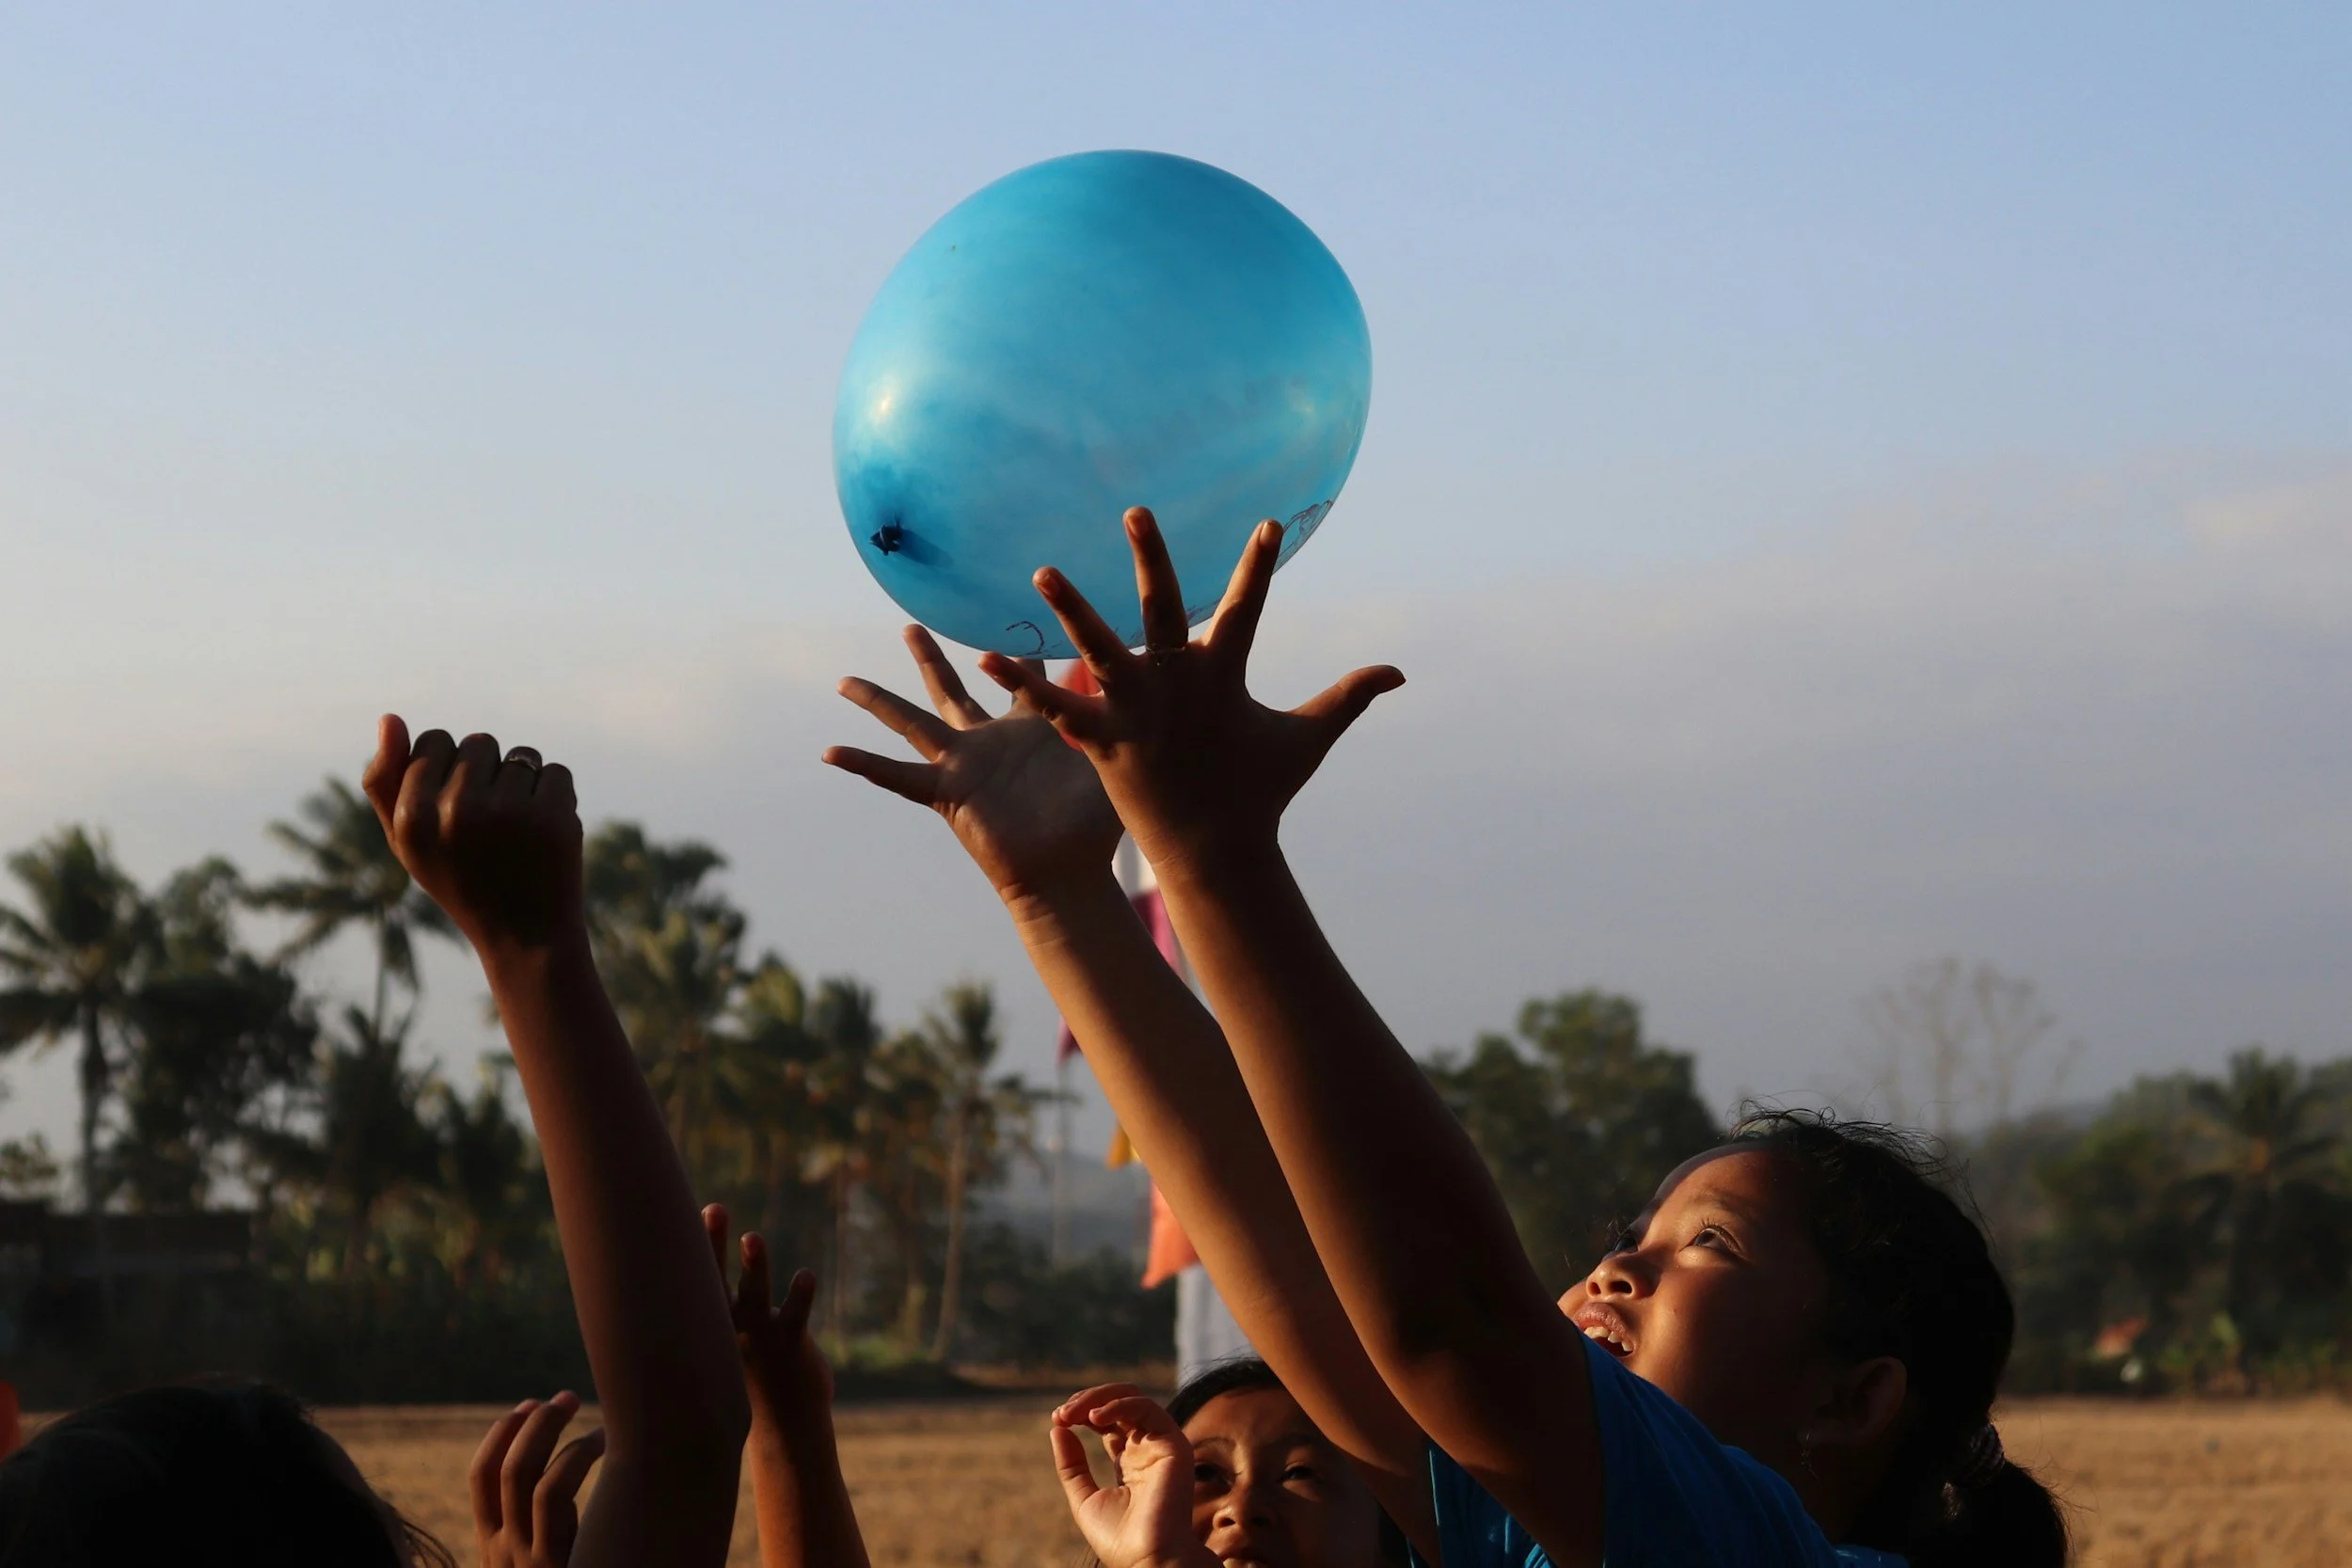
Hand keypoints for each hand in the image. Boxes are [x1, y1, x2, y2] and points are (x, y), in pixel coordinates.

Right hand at [361, 715, 584, 956]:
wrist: (525, 936)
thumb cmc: (460, 880)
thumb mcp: (408, 840)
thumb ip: (386, 782)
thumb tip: (389, 718)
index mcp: (412, 817)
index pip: (432, 741)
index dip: (449, 769)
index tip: (455, 807)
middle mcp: (455, 812)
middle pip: (477, 742)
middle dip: (486, 773)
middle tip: (488, 825)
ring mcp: (507, 813)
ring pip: (520, 754)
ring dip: (523, 783)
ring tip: (516, 830)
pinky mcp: (553, 816)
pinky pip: (555, 770)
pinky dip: (554, 795)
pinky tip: (544, 831)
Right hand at [471, 1392, 605, 1567]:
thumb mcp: (538, 1562)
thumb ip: (541, 1530)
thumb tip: (561, 1477)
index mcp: (492, 1545)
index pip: (481, 1476)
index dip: (502, 1434)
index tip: (529, 1404)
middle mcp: (500, 1550)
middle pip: (504, 1467)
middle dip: (533, 1423)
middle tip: (566, 1398)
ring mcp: (523, 1557)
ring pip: (520, 1473)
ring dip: (548, 1429)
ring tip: (583, 1410)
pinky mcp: (552, 1562)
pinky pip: (552, 1494)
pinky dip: (576, 1455)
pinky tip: (606, 1441)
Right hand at [704, 1203, 831, 1436]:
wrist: (784, 1426)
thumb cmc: (754, 1377)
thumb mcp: (728, 1343)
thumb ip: (717, 1310)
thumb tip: (697, 1279)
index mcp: (712, 1322)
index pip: (697, 1277)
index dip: (691, 1243)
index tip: (678, 1207)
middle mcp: (731, 1324)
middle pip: (717, 1277)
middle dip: (714, 1243)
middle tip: (713, 1207)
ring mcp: (760, 1334)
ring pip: (755, 1294)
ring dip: (754, 1266)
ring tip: (753, 1237)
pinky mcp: (791, 1344)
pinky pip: (795, 1316)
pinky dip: (800, 1295)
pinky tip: (805, 1274)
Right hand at [823, 625, 1123, 902]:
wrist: (1071, 872)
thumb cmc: (1096, 823)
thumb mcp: (1106, 754)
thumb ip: (1113, 712)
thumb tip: (1150, 676)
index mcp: (1027, 728)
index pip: (1019, 676)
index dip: (1018, 651)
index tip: (1014, 614)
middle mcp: (988, 743)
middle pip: (951, 689)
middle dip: (930, 659)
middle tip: (909, 625)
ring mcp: (963, 767)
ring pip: (912, 722)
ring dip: (879, 701)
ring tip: (843, 680)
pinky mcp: (947, 795)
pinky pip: (899, 777)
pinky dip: (866, 766)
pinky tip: (831, 752)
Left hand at [976, 509, 1402, 870]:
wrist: (1216, 853)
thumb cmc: (1259, 791)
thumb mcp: (1306, 739)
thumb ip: (1348, 697)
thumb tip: (1400, 673)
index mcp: (1222, 674)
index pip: (1247, 606)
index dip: (1259, 565)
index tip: (1268, 522)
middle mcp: (1177, 684)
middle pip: (1163, 609)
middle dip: (1151, 559)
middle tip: (1135, 510)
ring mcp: (1138, 712)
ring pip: (1099, 649)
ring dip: (1071, 609)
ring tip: (1041, 570)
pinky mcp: (1103, 741)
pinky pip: (1057, 707)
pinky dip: (1023, 684)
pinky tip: (987, 656)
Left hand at [1050, 1383, 1217, 1567]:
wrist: (1147, 1560)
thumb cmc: (1120, 1539)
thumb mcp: (1084, 1498)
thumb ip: (1072, 1465)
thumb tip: (1057, 1428)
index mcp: (1130, 1461)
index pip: (1107, 1421)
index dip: (1081, 1413)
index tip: (1057, 1420)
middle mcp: (1147, 1448)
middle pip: (1118, 1404)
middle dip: (1086, 1401)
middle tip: (1061, 1414)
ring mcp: (1161, 1444)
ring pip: (1132, 1398)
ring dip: (1098, 1398)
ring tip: (1071, 1412)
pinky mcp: (1173, 1444)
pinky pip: (1146, 1408)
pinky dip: (1117, 1405)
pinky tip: (1094, 1417)